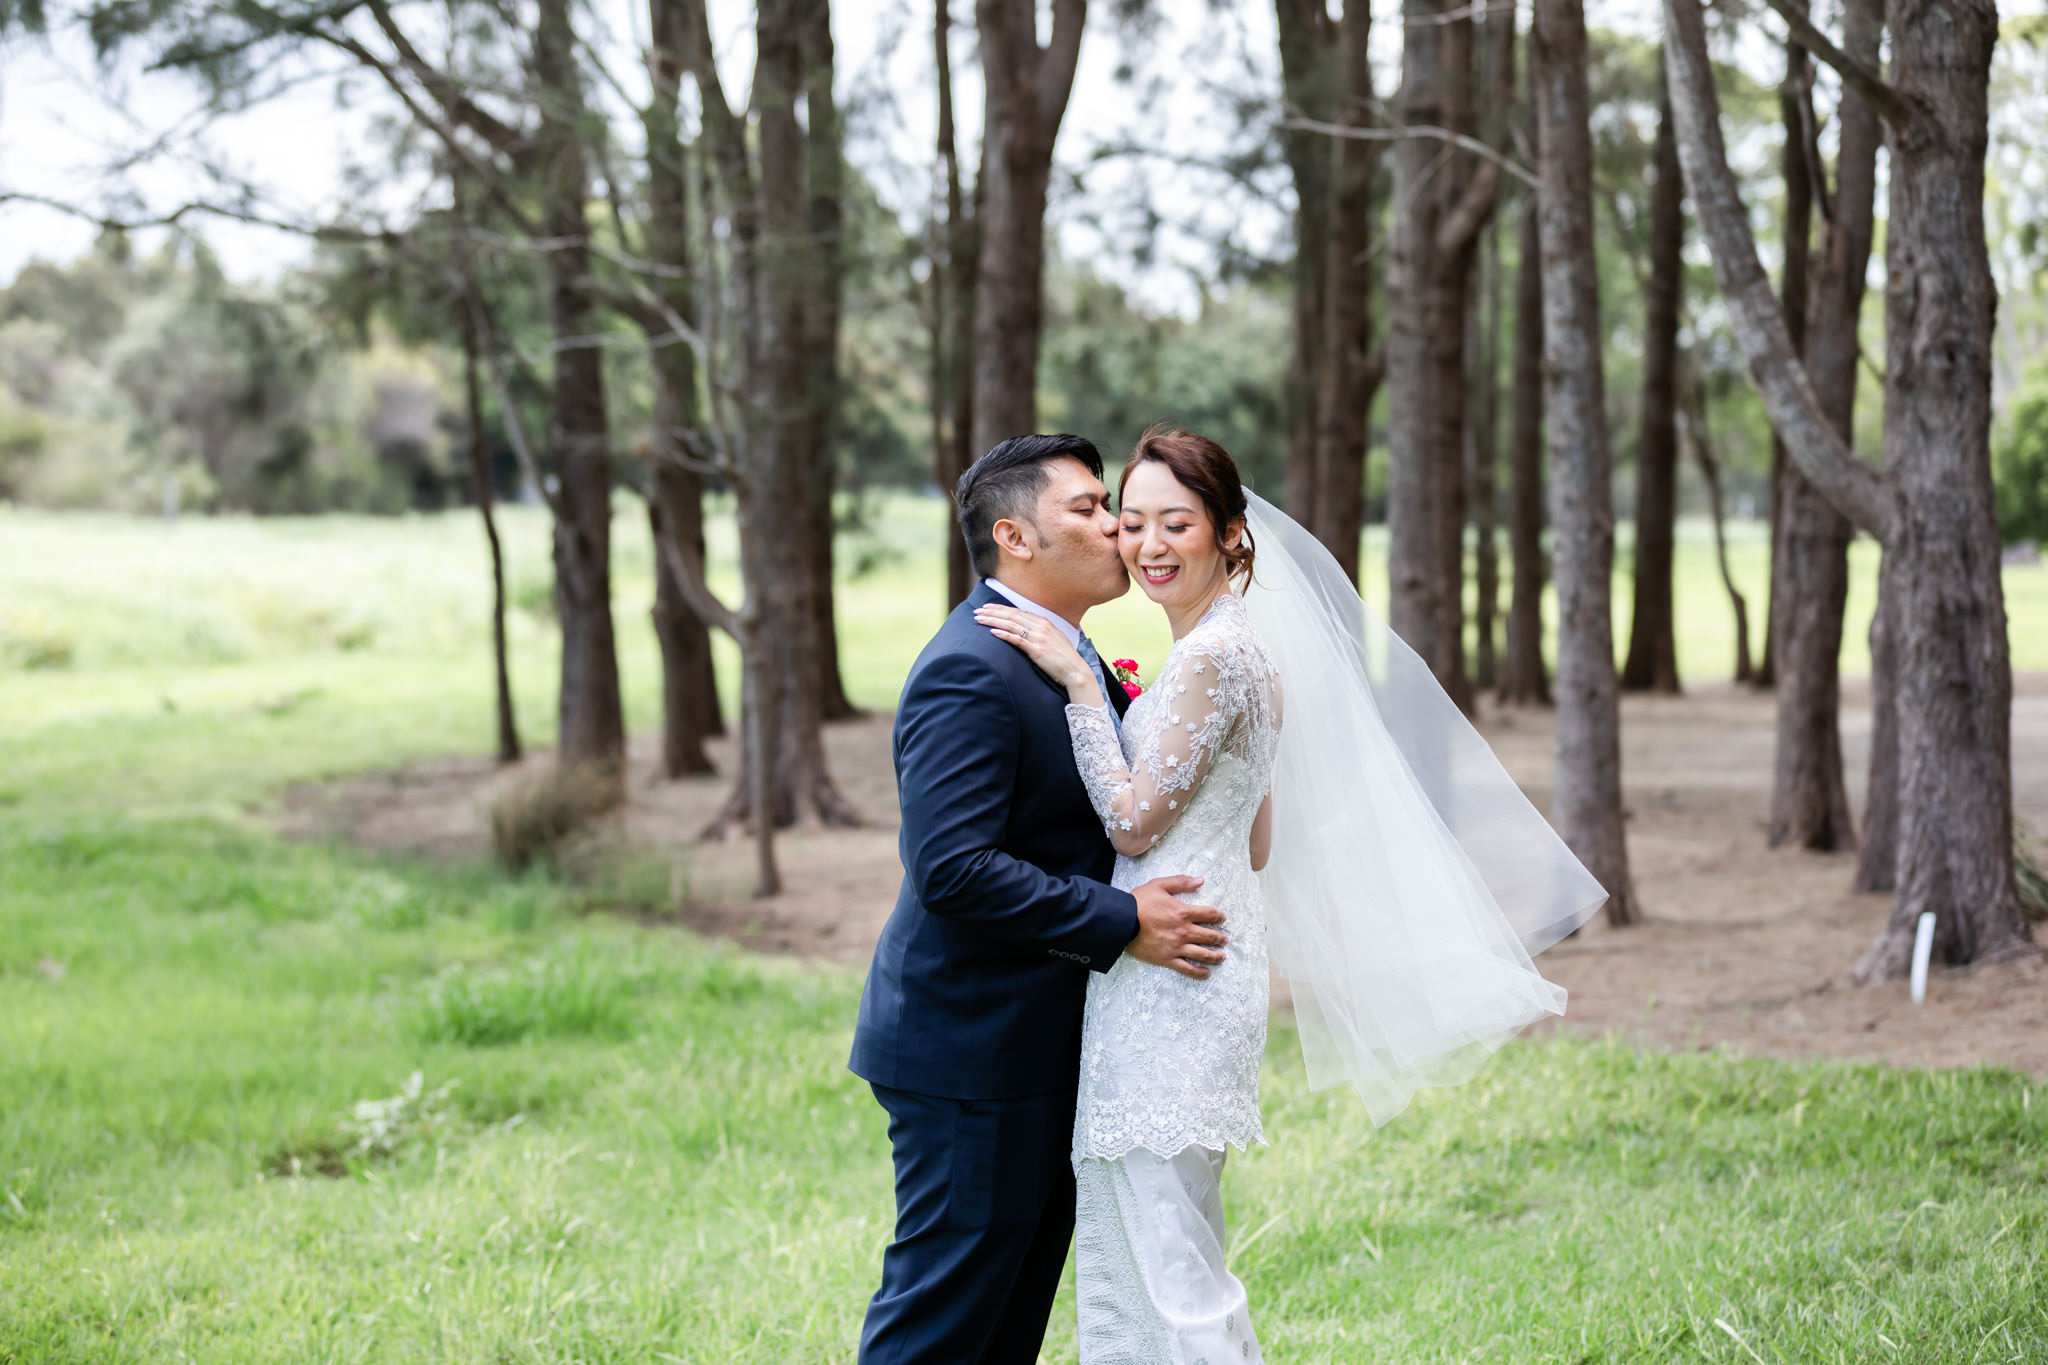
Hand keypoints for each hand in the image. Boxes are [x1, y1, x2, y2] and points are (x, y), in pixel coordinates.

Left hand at [974, 604, 1101, 702]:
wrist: (1075, 670)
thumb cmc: (1063, 658)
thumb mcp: (1052, 639)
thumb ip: (1040, 632)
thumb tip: (1026, 630)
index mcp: (1044, 622)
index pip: (1017, 612)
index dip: (1001, 609)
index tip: (988, 608)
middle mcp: (1040, 626)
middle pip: (1011, 615)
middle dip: (993, 612)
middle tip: (978, 611)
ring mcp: (1038, 637)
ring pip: (1011, 624)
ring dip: (993, 621)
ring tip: (979, 619)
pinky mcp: (1036, 650)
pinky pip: (1017, 639)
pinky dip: (1004, 634)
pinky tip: (992, 632)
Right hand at [1126, 875, 1226, 979]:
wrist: (1121, 922)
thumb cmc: (1139, 902)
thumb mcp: (1159, 885)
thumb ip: (1181, 882)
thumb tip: (1200, 880)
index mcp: (1183, 912)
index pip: (1209, 914)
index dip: (1219, 916)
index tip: (1222, 918)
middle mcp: (1184, 931)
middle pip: (1209, 936)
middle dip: (1220, 938)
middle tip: (1224, 939)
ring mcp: (1177, 947)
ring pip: (1203, 954)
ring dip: (1215, 956)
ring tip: (1222, 956)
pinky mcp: (1168, 959)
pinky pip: (1187, 969)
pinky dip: (1199, 972)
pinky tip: (1206, 973)